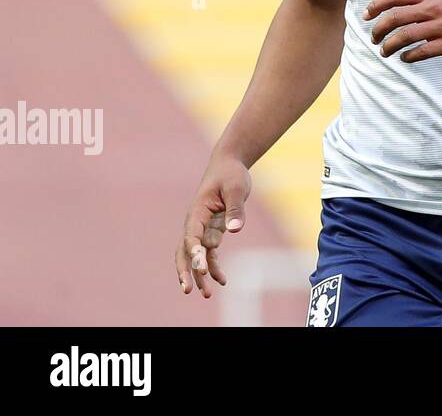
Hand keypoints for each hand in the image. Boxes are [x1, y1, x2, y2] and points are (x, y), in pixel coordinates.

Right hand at [176, 155, 250, 296]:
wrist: (229, 165)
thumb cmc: (231, 174)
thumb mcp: (236, 188)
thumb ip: (235, 209)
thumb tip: (235, 230)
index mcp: (197, 211)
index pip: (192, 235)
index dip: (193, 251)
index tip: (199, 265)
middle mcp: (195, 223)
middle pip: (184, 251)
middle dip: (185, 271)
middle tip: (188, 289)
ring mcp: (202, 228)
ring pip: (195, 256)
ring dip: (199, 275)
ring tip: (206, 295)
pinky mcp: (211, 231)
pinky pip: (209, 253)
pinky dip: (214, 267)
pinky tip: (222, 281)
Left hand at [363, 0, 441, 61]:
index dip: (375, 6)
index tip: (366, 16)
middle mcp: (434, 7)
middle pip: (395, 17)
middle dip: (378, 30)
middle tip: (374, 38)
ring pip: (405, 36)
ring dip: (389, 46)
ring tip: (384, 52)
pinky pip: (422, 52)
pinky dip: (409, 56)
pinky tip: (405, 58)